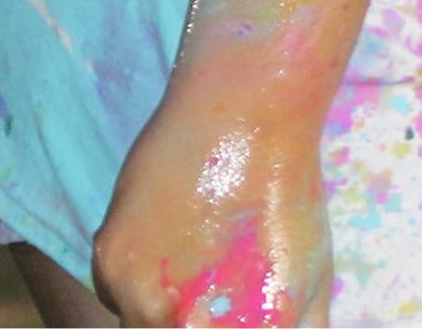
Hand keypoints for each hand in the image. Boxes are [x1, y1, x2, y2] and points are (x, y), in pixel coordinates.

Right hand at [91, 93, 328, 325]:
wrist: (242, 113)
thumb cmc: (288, 194)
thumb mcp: (312, 275)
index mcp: (254, 326)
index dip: (225, 327)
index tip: (225, 311)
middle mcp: (186, 322)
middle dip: (193, 319)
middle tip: (208, 291)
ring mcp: (141, 295)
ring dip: (162, 316)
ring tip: (195, 264)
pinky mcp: (109, 261)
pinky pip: (115, 300)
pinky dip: (137, 289)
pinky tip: (168, 247)